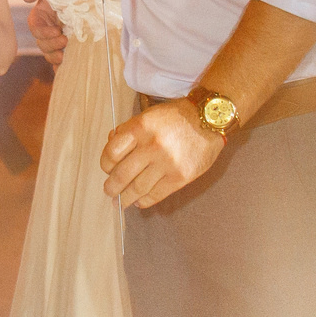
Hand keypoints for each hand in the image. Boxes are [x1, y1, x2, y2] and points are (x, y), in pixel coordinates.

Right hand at [24, 0, 67, 66]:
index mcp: (39, 17)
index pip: (35, 28)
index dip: (43, 32)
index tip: (56, 30)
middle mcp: (45, 30)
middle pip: (41, 43)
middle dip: (51, 45)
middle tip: (65, 40)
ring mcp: (54, 40)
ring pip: (48, 54)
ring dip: (54, 57)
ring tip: (64, 56)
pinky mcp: (63, 48)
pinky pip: (58, 62)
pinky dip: (59, 67)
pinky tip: (65, 69)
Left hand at [101, 99, 222, 207]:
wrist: (209, 119)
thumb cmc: (177, 117)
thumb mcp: (149, 115)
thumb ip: (129, 130)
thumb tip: (111, 148)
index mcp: (140, 128)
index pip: (112, 153)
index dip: (105, 165)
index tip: (107, 169)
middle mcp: (151, 146)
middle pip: (122, 174)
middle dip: (112, 187)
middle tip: (109, 191)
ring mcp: (166, 163)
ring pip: (137, 188)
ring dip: (125, 198)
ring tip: (121, 202)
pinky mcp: (180, 176)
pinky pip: (156, 194)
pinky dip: (144, 201)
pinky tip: (139, 201)